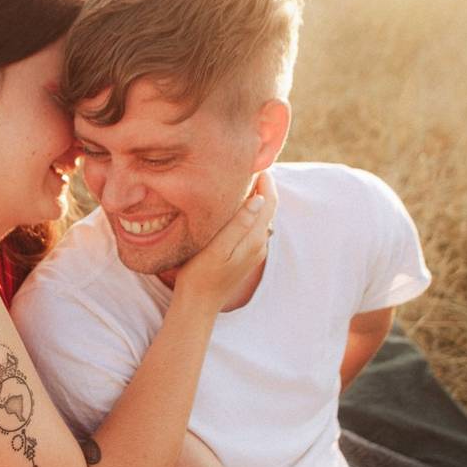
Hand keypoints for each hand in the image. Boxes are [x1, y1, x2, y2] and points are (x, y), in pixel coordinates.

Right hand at [174, 171, 277, 307]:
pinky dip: (249, 213)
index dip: (265, 181)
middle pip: (268, 209)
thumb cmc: (201, 275)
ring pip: (260, 218)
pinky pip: (252, 228)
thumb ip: (239, 224)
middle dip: (262, 187)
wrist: (198, 304)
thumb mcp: (218, 248)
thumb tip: (259, 199)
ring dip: (255, 200)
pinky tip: (235, 209)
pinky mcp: (244, 256)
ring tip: (241, 182)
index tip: (255, 162)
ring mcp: (253, 252)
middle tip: (248, 166)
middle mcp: (259, 244)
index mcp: (254, 239)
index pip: (269, 202)